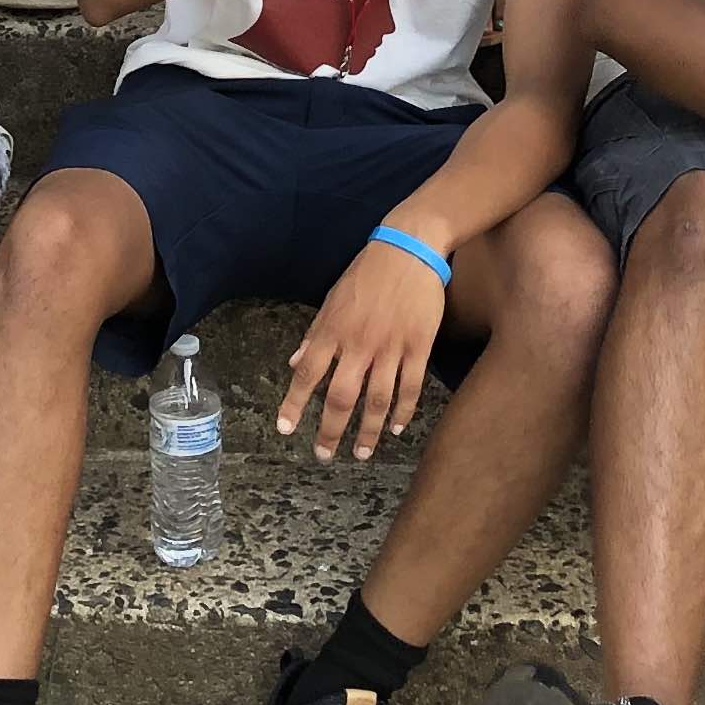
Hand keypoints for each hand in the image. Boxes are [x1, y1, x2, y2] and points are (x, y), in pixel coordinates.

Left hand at [276, 239, 447, 462]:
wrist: (408, 249)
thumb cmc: (365, 274)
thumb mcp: (332, 300)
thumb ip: (315, 335)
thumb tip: (294, 364)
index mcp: (333, 330)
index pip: (308, 373)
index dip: (295, 403)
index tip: (286, 428)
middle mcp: (359, 343)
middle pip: (342, 396)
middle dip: (331, 430)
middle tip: (325, 454)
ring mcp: (391, 347)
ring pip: (378, 400)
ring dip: (369, 432)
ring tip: (360, 453)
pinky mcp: (419, 346)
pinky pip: (410, 387)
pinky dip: (403, 412)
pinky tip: (397, 429)